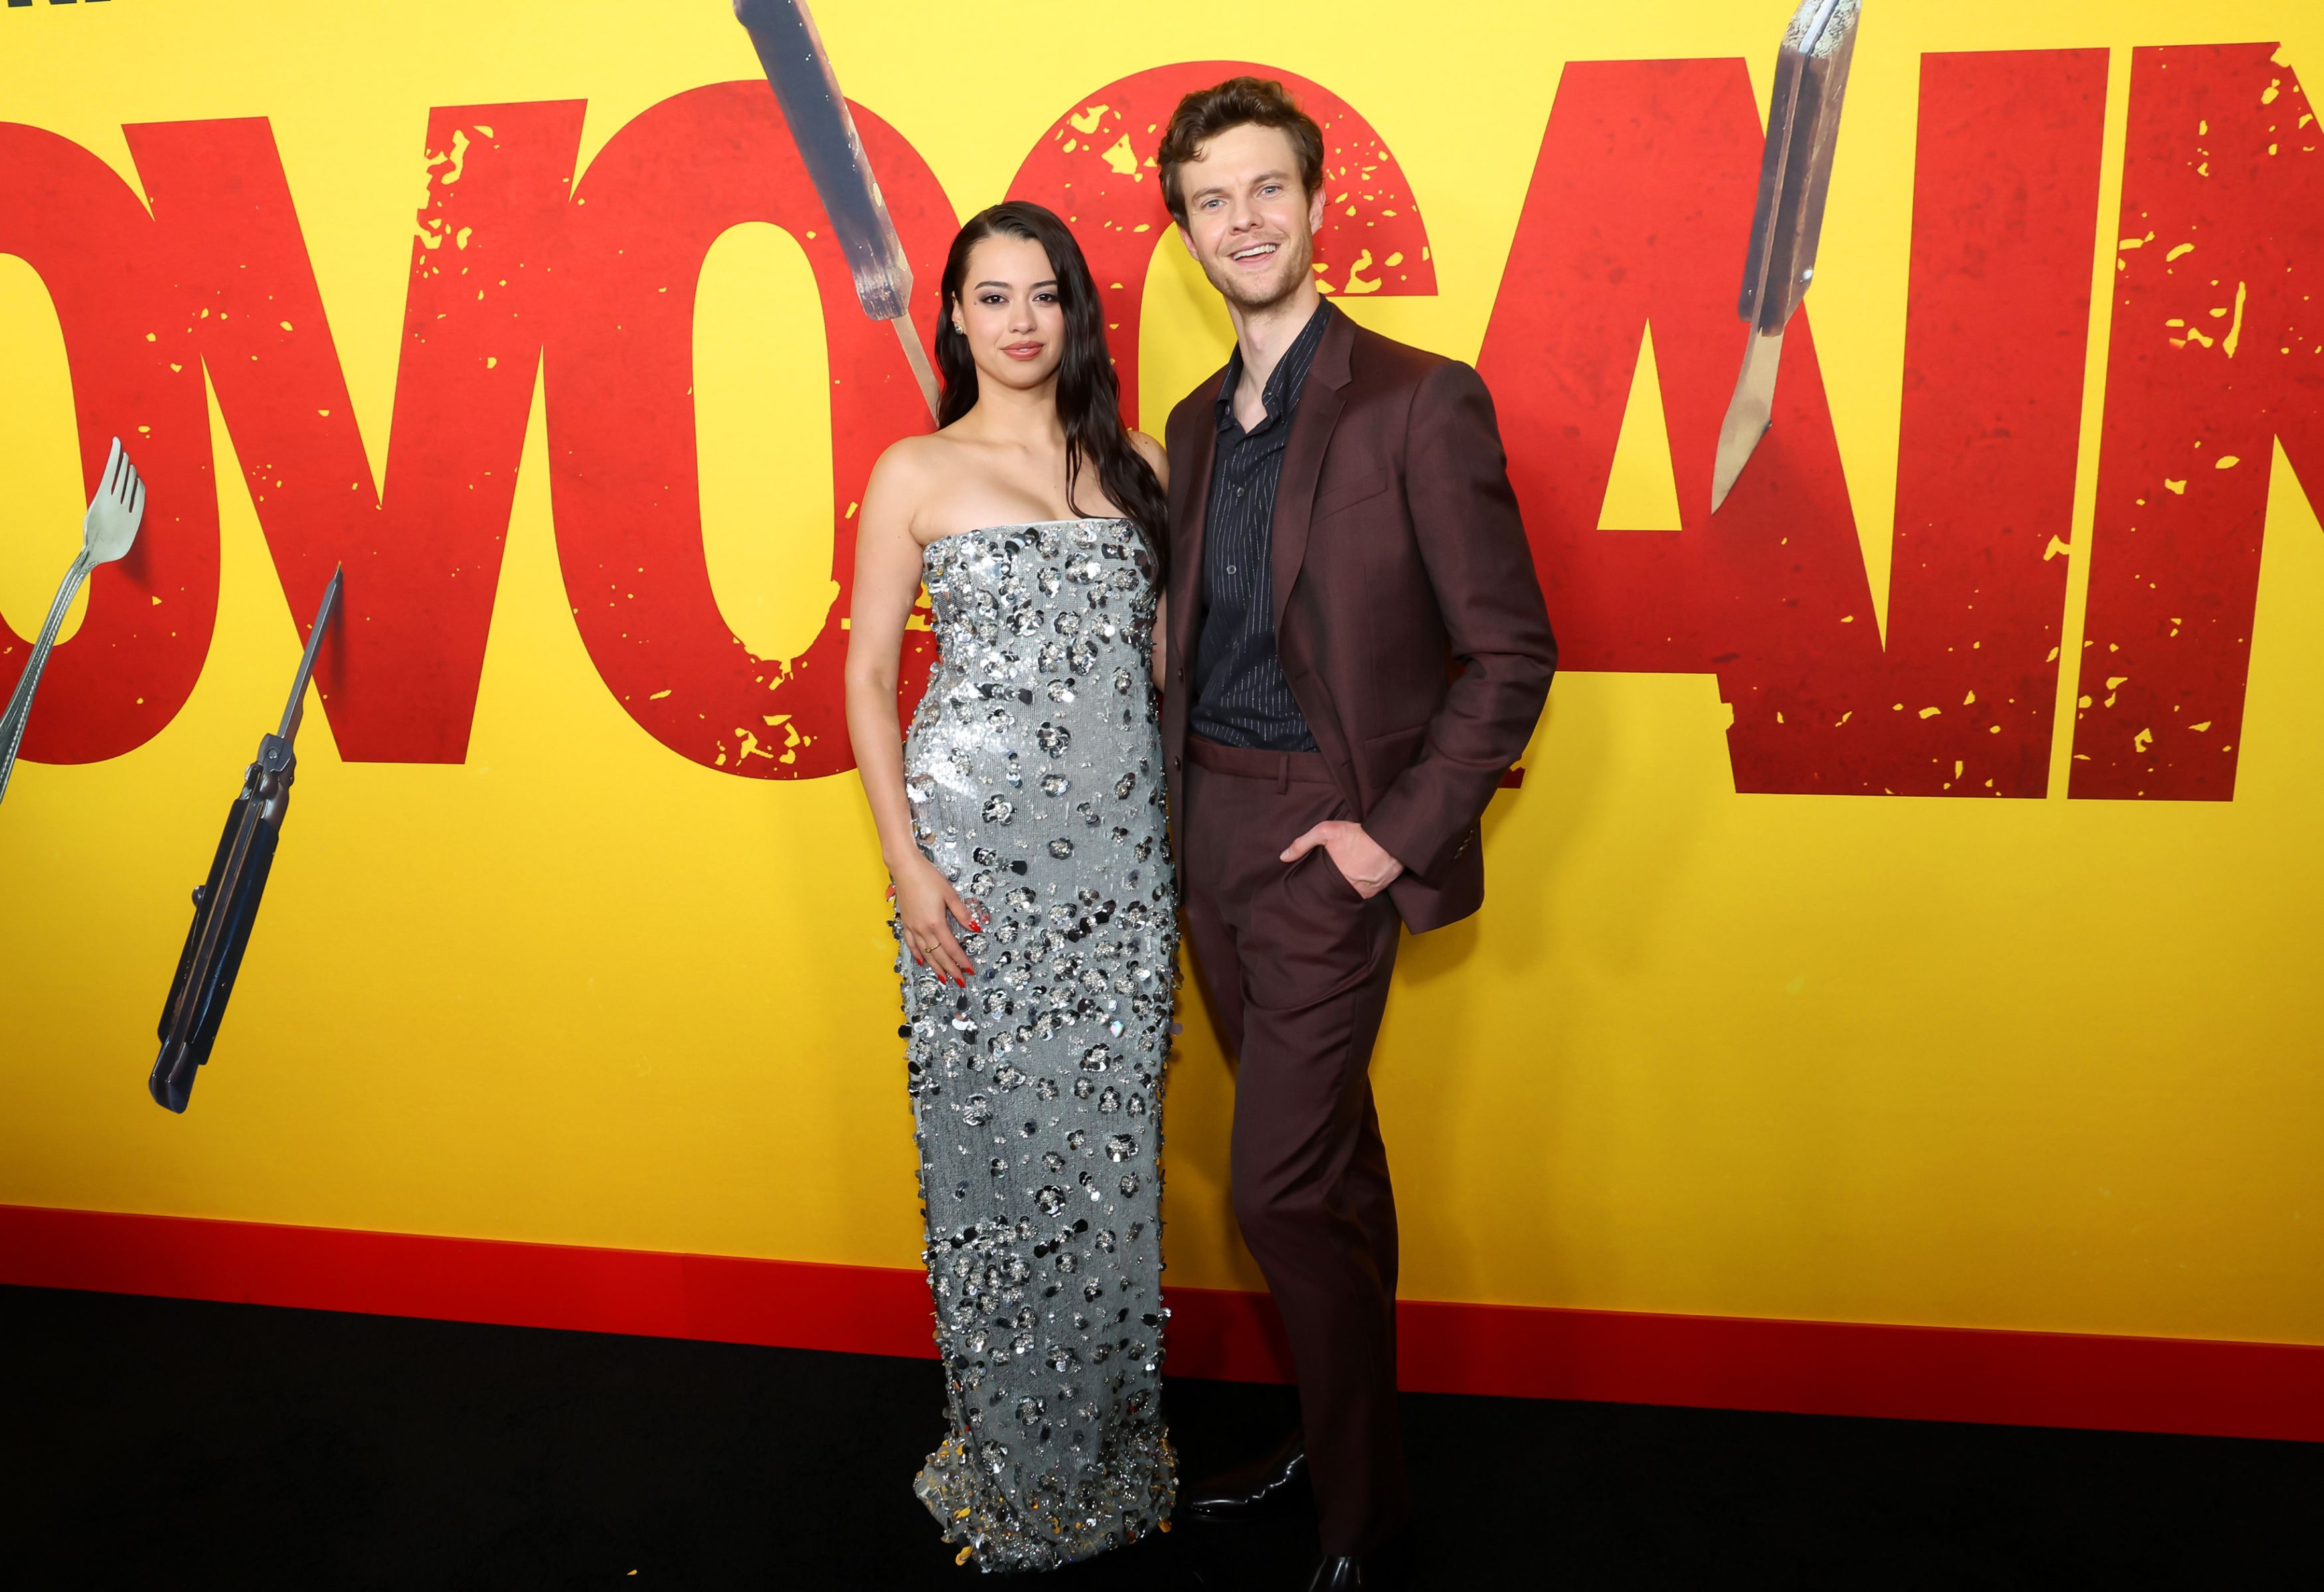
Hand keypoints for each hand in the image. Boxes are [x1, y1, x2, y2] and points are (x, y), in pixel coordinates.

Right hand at [891, 858, 983, 983]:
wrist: (905, 868)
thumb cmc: (927, 877)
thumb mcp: (949, 893)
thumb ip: (962, 913)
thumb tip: (975, 927)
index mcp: (936, 922)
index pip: (952, 948)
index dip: (961, 961)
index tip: (969, 970)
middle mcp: (923, 928)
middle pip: (939, 955)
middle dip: (950, 969)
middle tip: (959, 981)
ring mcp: (912, 926)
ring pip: (925, 953)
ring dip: (935, 967)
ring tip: (943, 978)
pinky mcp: (906, 922)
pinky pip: (912, 943)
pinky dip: (917, 954)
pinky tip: (922, 961)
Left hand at [1279, 821, 1404, 899]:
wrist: (1392, 840)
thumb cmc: (1358, 835)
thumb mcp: (1326, 831)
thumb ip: (1303, 843)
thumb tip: (1283, 857)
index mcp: (1333, 880)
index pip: (1318, 890)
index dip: (1313, 887)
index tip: (1310, 882)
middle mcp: (1349, 891)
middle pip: (1333, 894)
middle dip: (1328, 889)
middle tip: (1324, 881)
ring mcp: (1365, 893)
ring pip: (1349, 895)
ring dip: (1345, 889)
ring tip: (1341, 879)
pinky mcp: (1377, 891)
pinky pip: (1364, 893)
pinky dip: (1360, 887)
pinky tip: (1357, 878)